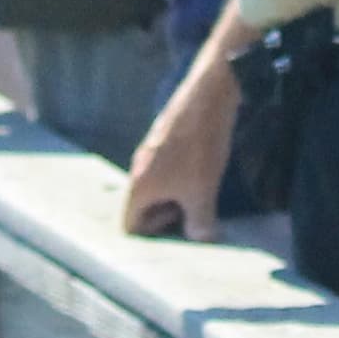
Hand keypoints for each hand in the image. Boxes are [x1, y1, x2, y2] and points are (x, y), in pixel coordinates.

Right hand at [118, 77, 235, 239]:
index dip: (153, 235)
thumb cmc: (200, 148)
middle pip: (142, 208)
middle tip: (195, 210)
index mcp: (139, 186)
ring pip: (156, 188)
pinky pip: (165, 170)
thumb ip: (199, 224)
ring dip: (177, 196)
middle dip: (166, 216)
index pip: (129, 226)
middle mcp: (138, 169)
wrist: (208, 96)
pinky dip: (181, 178)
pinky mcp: (164, 140)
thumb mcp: (202, 192)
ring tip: (203, 193)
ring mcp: (150, 153)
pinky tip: (205, 172)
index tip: (180, 224)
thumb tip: (201, 241)